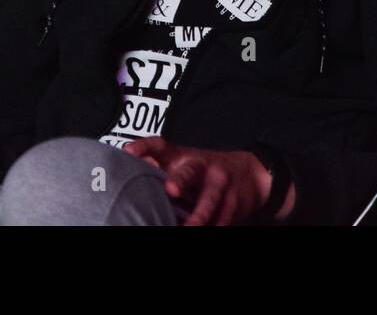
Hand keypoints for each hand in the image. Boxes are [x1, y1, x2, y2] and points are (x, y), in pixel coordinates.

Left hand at [124, 137, 284, 225]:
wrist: (251, 172)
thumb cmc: (204, 171)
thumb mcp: (183, 163)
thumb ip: (157, 165)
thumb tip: (126, 165)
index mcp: (182, 156)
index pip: (160, 145)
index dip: (144, 146)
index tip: (129, 152)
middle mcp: (200, 166)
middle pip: (189, 171)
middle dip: (180, 180)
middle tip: (171, 189)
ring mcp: (219, 183)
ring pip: (209, 201)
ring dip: (198, 217)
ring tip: (189, 228)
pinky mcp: (234, 201)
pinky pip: (223, 218)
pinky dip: (213, 226)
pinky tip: (201, 231)